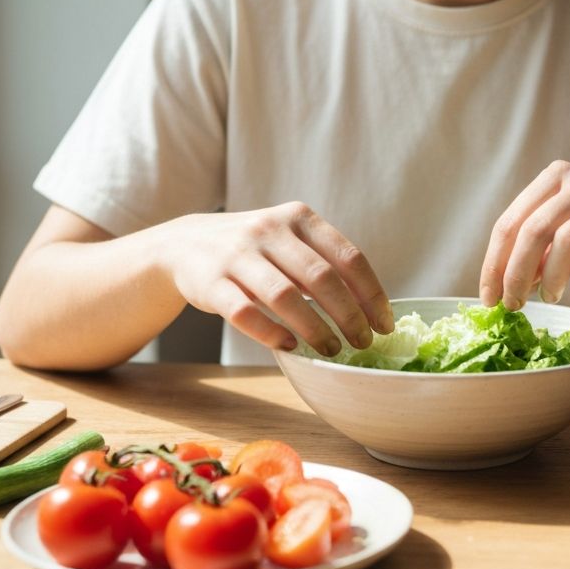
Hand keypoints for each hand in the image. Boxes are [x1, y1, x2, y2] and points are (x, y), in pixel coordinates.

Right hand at [161, 203, 392, 355]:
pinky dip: (271, 333)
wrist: (185, 244)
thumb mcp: (290, 240)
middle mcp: (269, 230)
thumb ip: (324, 263)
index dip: (371, 294)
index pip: (349, 257)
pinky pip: (245, 313)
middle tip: (362, 343)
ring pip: (285, 296)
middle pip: (321, 278)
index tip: (384, 324)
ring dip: (314, 329)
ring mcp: (237, 254)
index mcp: (299, 217)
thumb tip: (370, 310)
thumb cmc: (255, 249)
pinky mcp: (210, 282)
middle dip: (348, 316)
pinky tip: (289, 347)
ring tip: (330, 351)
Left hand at [479, 160, 569, 308]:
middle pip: (535, 230)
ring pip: (569, 239)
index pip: (511, 220)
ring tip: (550, 296)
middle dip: (516, 274)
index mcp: (556, 176)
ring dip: (552, 277)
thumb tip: (501, 284)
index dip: (495, 262)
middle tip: (513, 305)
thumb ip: (536, 248)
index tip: (488, 297)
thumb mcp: (567, 229)